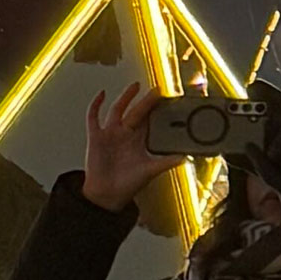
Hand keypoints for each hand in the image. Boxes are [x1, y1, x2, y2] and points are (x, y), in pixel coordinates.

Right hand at [82, 83, 183, 213]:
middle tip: (158, 89)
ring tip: (135, 86)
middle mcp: (125, 134)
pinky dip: (96, 105)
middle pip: (138, 112)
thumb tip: (186, 157)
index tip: (169, 100)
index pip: (151, 120)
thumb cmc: (128, 183)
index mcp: (139, 141)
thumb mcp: (151, 170)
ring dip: (126, 98)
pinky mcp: (96, 136)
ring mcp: (110, 133)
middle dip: (147, 101)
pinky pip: (94, 117)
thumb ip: (167, 162)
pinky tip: (102, 94)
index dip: (159, 110)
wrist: (107, 193)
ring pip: (118, 110)